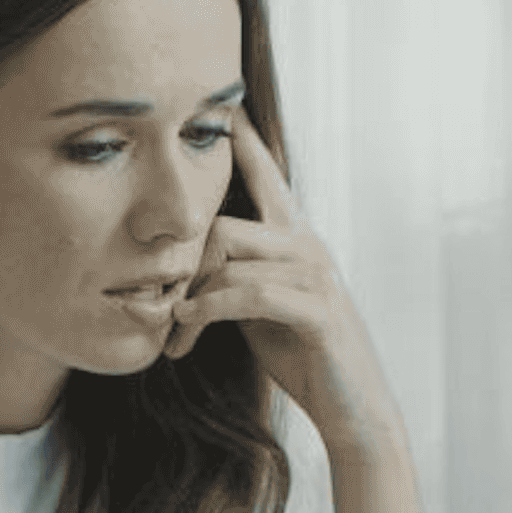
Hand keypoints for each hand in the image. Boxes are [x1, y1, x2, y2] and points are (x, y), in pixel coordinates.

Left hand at [166, 118, 400, 458]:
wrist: (353, 407)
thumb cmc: (303, 356)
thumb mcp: (259, 309)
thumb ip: (232, 277)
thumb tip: (188, 268)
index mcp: (294, 239)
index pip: (265, 176)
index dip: (243, 142)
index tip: (223, 105)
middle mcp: (307, 245)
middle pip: (223, 225)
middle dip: (182, 265)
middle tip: (158, 306)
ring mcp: (316, 274)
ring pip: (231, 258)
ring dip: (190, 298)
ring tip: (172, 331)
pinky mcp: (318, 309)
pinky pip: (248, 294)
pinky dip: (209, 309)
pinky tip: (186, 329)